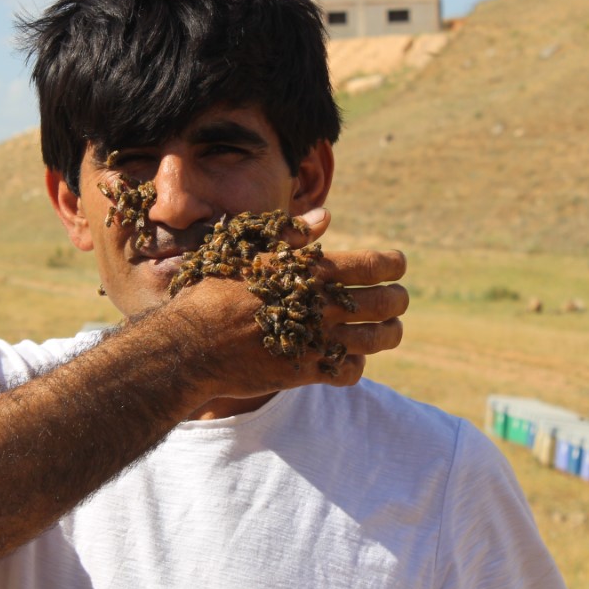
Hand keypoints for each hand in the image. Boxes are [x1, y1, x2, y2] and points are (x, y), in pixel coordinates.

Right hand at [159, 207, 407, 400]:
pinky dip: (358, 363)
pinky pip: (350, 370)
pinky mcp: (306, 372)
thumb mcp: (249, 252)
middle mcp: (321, 306)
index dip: (393, 263)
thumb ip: (290, 234)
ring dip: (390, 332)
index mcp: (310, 271)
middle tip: (398, 297)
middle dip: (399, 298)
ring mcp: (315, 341)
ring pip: (378, 339)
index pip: (374, 265)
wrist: (189, 344)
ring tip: (390, 328)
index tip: (397, 264)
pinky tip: (352, 356)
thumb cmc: (214, 291)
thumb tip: (326, 216)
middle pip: (386, 302)